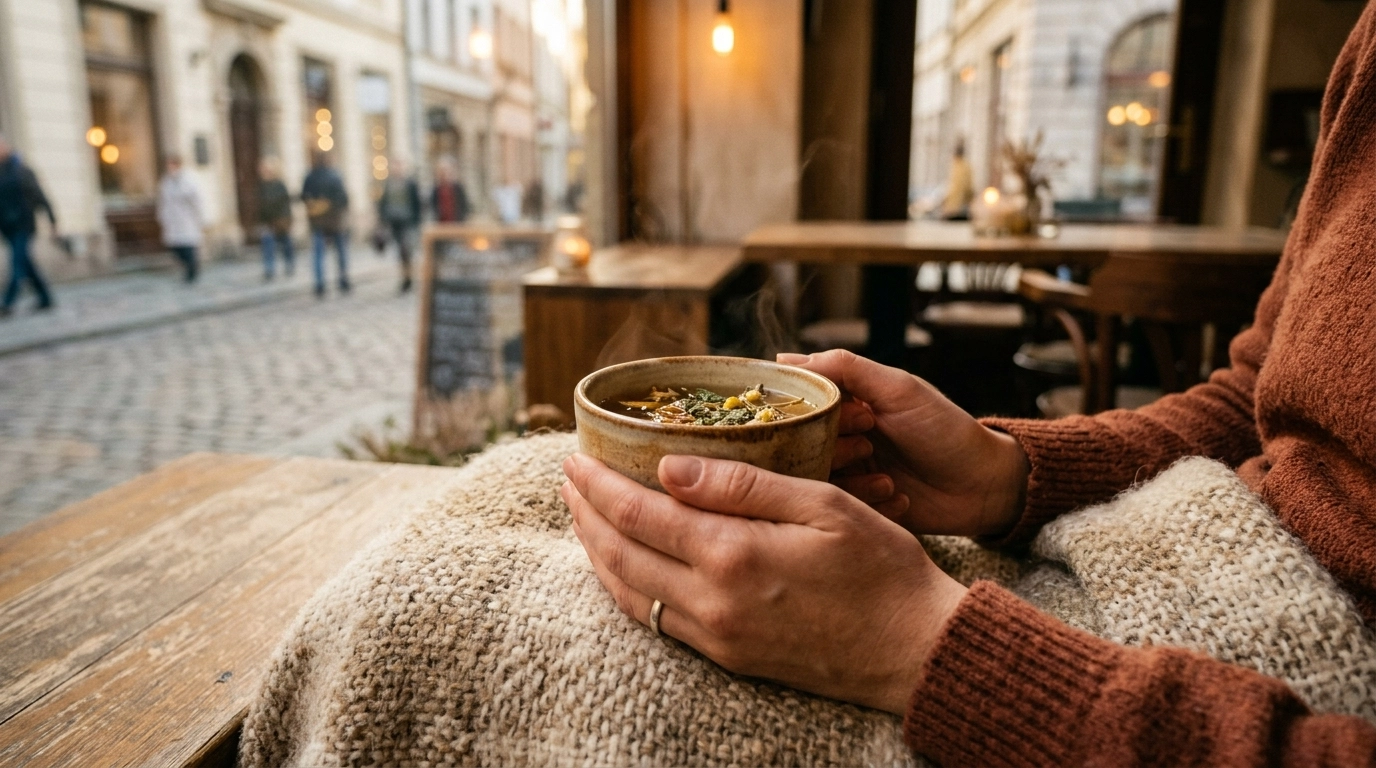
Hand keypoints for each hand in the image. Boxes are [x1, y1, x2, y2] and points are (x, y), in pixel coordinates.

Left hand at [562, 452, 966, 714]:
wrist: (914, 650)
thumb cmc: (881, 568)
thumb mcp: (822, 505)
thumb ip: (742, 484)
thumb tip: (668, 467)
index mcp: (733, 555)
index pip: (638, 513)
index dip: (598, 484)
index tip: (574, 457)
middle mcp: (712, 602)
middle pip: (620, 554)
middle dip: (586, 514)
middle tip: (568, 479)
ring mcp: (717, 636)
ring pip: (629, 593)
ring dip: (598, 552)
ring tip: (584, 517)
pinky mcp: (728, 657)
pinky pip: (656, 621)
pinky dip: (626, 588)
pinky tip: (625, 566)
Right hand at [778, 350, 1028, 538]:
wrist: (985, 484)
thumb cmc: (946, 429)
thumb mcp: (898, 389)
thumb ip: (845, 368)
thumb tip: (784, 357)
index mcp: (842, 407)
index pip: (797, 408)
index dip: (809, 414)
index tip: (845, 417)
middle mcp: (837, 441)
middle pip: (799, 448)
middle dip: (834, 450)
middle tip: (867, 446)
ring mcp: (848, 477)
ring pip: (817, 483)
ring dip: (853, 481)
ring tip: (887, 478)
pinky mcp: (859, 510)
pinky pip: (842, 510)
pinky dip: (871, 503)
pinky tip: (898, 496)